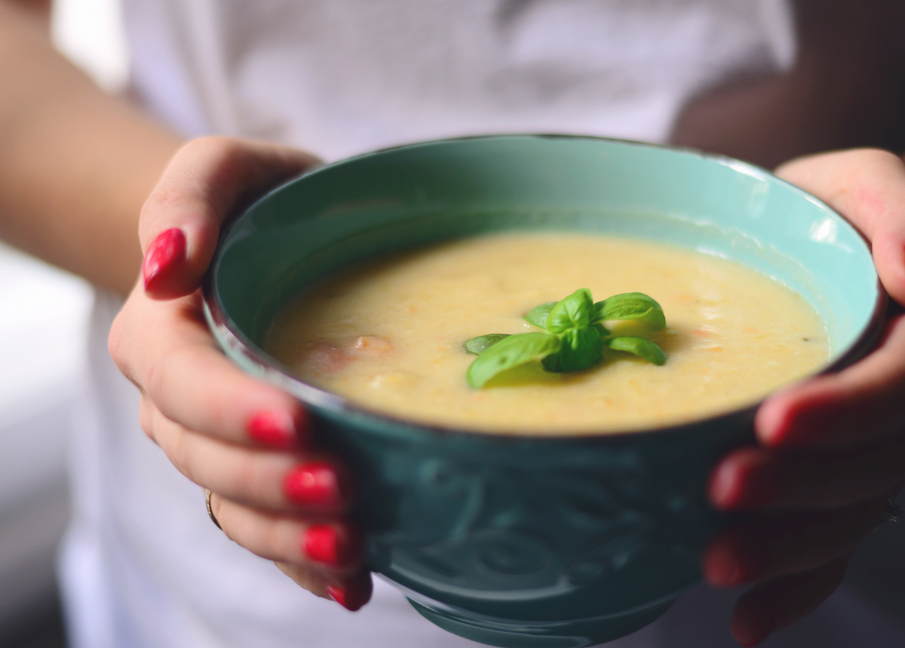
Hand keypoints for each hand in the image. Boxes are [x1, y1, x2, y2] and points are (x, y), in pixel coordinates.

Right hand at [109, 137, 373, 609]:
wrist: (277, 244)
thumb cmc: (257, 204)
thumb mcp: (227, 167)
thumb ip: (189, 192)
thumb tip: (166, 265)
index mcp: (164, 332)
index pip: (183, 382)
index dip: (230, 409)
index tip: (296, 420)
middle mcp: (182, 402)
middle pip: (207, 459)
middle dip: (270, 483)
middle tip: (342, 488)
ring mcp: (221, 445)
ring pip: (235, 505)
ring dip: (288, 537)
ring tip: (352, 546)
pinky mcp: (263, 471)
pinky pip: (269, 529)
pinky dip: (305, 563)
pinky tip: (352, 579)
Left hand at [705, 149, 904, 644]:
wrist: (831, 251)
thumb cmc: (835, 212)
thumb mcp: (867, 180)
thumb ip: (904, 211)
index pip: (903, 385)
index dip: (846, 411)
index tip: (771, 420)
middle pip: (873, 465)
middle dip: (800, 489)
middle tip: (719, 491)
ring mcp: (878, 456)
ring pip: (850, 517)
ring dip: (787, 548)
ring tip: (714, 563)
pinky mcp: (838, 485)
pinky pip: (832, 549)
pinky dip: (794, 591)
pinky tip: (745, 623)